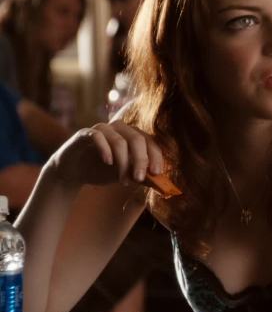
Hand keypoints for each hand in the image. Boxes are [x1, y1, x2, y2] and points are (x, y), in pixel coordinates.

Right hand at [47, 120, 163, 187]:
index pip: (150, 142)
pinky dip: (105, 149)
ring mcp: (102, 129)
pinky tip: (108, 162)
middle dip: (141, 160)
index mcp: (133, 135)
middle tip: (140, 178)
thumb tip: (160, 183)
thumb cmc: (103, 171)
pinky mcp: (85, 133)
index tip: (157, 172)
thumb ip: (140, 176)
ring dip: (123, 163)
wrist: (73, 172)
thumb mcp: (125, 175)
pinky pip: (97, 136)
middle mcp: (120, 128)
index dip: (155, 156)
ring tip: (122, 181)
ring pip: (119, 140)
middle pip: (137, 139)